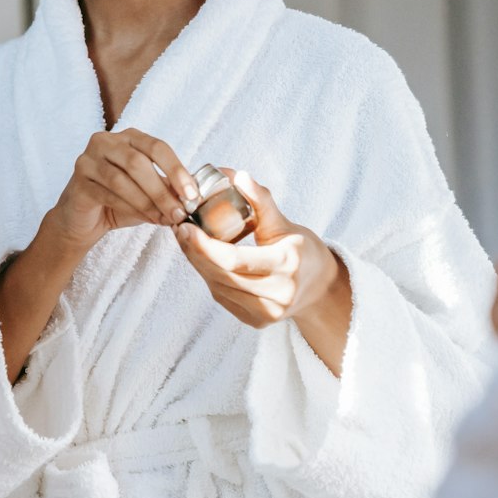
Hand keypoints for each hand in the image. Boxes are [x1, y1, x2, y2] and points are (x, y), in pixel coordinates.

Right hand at [49, 129, 199, 251]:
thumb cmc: (121, 200)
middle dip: (162, 190)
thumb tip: (192, 197)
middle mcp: (106, 142)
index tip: (191, 194)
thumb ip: (167, 188)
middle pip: (138, 162)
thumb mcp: (149, 191)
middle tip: (179, 212)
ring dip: (147, 202)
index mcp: (129, 137)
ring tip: (164, 219)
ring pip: (122, 180)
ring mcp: (88, 160)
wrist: (84, 219)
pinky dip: (131, 208)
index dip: (176, 169)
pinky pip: (108, 195)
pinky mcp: (78, 182)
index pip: (156, 146)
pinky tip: (146, 219)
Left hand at [174, 170, 344, 329]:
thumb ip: (261, 200)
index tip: (186, 227)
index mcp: (286, 264)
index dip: (205, 245)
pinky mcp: (256, 321)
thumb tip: (240, 176)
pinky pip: (223, 297)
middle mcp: (277, 294)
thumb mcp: (285, 223)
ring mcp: (266, 313)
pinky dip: (209, 276)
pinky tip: (202, 259)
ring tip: (187, 242)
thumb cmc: (301, 249)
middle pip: (222, 275)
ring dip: (198, 264)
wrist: (318, 287)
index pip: (234, 260)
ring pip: (218, 287)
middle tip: (180, 229)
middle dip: (195, 252)